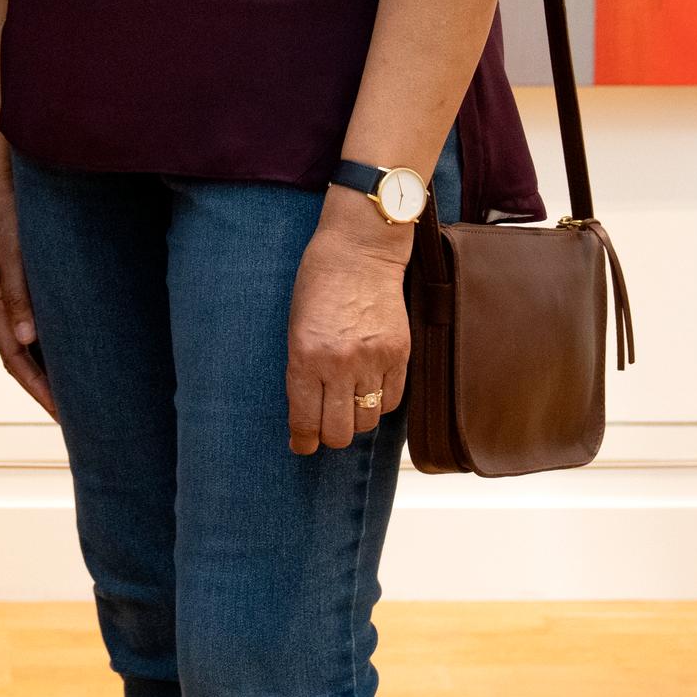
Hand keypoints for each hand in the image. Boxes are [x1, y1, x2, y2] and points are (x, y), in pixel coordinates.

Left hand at [286, 200, 410, 453]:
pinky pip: (393, 401)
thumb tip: (308, 413)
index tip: (301, 445)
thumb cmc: (319, 284)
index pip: (305, 421)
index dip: (302, 441)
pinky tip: (371, 390)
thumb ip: (302, 371)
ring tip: (349, 404)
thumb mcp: (296, 327)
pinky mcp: (400, 355)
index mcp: (305, 357)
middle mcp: (340, 364)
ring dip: (356, 419)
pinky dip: (381, 403)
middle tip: (326, 426)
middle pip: (339, 432)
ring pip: (367, 420)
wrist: (360, 251)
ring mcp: (373, 360)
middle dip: (329, 436)